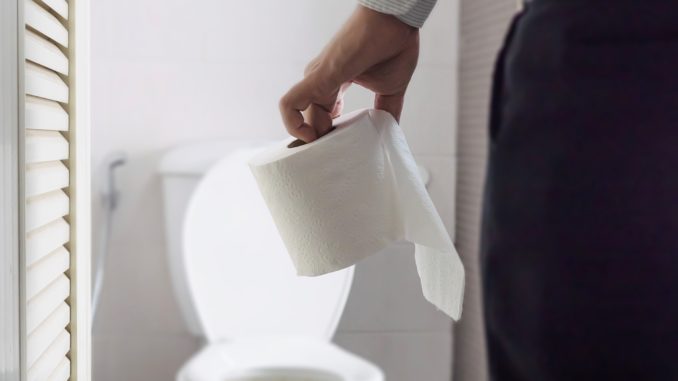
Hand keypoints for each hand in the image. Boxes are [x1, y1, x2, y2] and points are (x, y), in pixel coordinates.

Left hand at [279, 5, 419, 141]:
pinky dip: (293, 125)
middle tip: (338, 157)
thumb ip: (387, 112)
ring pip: (297, 116)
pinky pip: (289, 105)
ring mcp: (316, 79)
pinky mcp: (317, 77)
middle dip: (319, 143)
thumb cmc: (393, 46)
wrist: (396, 22)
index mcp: (334, 84)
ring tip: (329, 152)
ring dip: (308, 139)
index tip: (343, 148)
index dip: (327, 136)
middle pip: (309, 120)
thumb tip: (391, 134)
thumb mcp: (390, 89)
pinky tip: (311, 138)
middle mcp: (320, 81)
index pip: (320, 115)